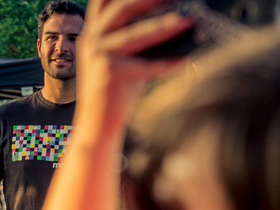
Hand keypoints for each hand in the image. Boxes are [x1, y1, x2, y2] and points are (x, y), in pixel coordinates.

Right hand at [76, 0, 194, 136]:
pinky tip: (188, 60)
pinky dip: (169, 64)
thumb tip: (173, 19)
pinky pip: (147, 66)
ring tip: (188, 20)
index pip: (104, 1)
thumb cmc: (114, 93)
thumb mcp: (121, 59)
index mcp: (91, 34)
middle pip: (121, 10)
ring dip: (163, 26)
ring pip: (135, 35)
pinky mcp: (110, 76)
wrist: (97, 126)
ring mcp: (99, 57)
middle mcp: (91, 41)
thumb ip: (135, 37)